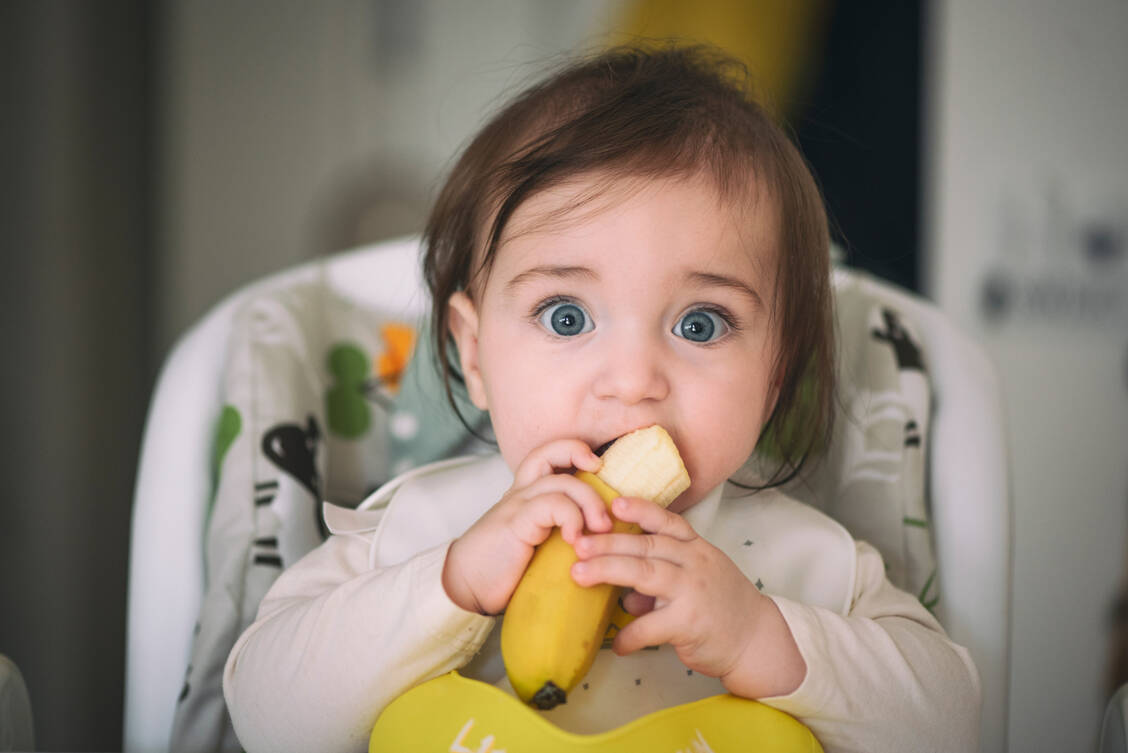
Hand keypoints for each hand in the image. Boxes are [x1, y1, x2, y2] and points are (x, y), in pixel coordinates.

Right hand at [442, 439, 611, 615]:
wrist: (465, 586)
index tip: (598, 469)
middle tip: (607, 505)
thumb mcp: (539, 543)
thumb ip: (560, 530)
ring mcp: (516, 505)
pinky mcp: (515, 522)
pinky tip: (574, 540)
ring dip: (589, 502)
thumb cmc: (505, 569)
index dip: (574, 450)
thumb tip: (604, 536)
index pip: (548, 454)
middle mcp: (521, 492)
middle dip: (585, 463)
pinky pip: (551, 505)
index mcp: (526, 494)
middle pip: (553, 453)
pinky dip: (571, 518)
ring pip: (561, 482)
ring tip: (600, 528)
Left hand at [570, 496, 805, 698]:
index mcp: (697, 549)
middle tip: (578, 543)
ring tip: (579, 574)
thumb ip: (661, 578)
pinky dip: (630, 635)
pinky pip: (650, 626)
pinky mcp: (689, 622)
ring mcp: (693, 591)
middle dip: (609, 542)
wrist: (756, 640)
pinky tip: (617, 644)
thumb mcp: (696, 580)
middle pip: (647, 545)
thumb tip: (624, 593)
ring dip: (609, 571)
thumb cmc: (720, 607)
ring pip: (645, 573)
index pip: (668, 522)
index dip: (642, 510)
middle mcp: (696, 563)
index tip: (615, 503)